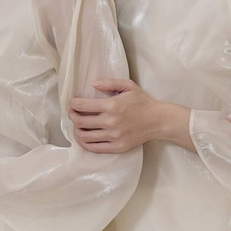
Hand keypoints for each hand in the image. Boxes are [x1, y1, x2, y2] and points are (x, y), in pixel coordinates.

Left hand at [66, 79, 184, 154]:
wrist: (158, 121)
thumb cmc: (142, 102)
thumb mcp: (128, 86)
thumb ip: (110, 83)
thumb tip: (93, 84)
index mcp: (111, 105)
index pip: (81, 106)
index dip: (72, 104)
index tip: (72, 103)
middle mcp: (110, 122)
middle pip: (80, 121)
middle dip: (72, 116)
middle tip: (73, 113)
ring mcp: (113, 137)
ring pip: (84, 136)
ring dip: (76, 130)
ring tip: (77, 125)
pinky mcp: (117, 147)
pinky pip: (94, 148)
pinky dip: (84, 143)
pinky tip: (84, 137)